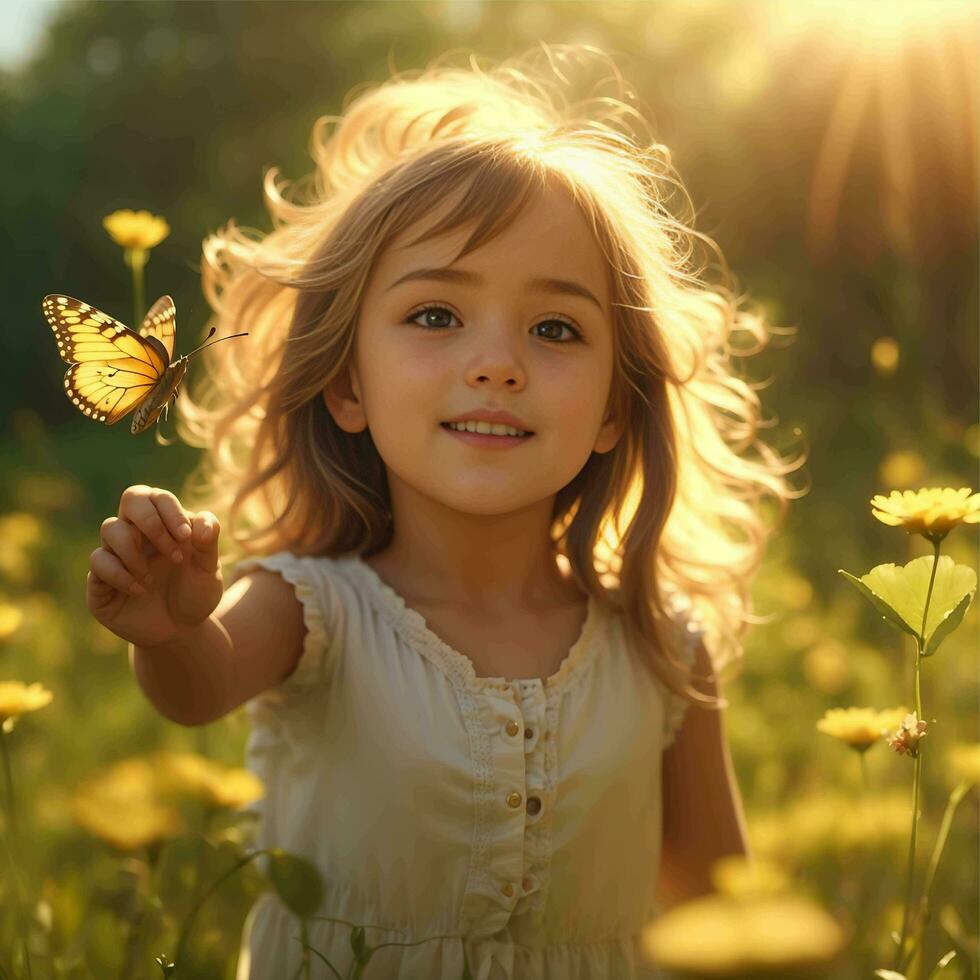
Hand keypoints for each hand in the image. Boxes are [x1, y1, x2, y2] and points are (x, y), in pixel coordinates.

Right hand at [87, 485, 223, 648]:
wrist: (180, 631)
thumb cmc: (194, 593)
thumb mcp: (209, 571)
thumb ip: (208, 544)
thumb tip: (203, 525)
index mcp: (163, 523)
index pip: (157, 497)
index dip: (170, 512)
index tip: (186, 537)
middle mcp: (137, 533)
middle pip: (132, 497)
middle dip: (151, 522)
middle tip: (172, 553)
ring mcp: (115, 554)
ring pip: (110, 528)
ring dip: (136, 553)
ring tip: (153, 579)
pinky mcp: (100, 579)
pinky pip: (98, 562)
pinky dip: (121, 575)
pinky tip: (140, 590)